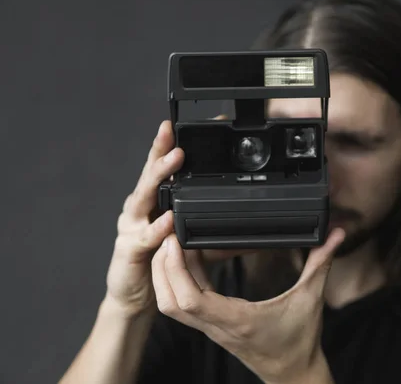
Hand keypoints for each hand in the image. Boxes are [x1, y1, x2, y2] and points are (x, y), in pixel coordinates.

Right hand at [104, 117, 239, 317]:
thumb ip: (217, 232)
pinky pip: (146, 237)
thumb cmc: (161, 262)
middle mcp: (140, 209)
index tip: (182, 126)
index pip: (162, 168)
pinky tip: (170, 218)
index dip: (170, 146)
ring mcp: (132, 227)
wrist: (135, 294)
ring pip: (144, 196)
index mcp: (154, 202)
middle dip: (161, 150)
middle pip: (150, 173)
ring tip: (175, 160)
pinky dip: (158, 227)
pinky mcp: (129, 250)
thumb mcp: (195, 244)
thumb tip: (251, 227)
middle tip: (172, 131)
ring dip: (159, 176)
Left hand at [151, 228, 345, 383]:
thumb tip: (334, 235)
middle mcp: (218, 326)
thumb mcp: (311, 299)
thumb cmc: (300, 342)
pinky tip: (191, 260)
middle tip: (167, 236)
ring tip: (173, 244)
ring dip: (165, 276)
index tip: (175, 242)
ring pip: (172, 306)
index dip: (176, 270)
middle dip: (162, 268)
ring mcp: (212, 328)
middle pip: (170, 302)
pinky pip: (185, 305)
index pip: (191, 300)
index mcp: (237, 319)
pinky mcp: (213, 326)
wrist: (293, 374)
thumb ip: (321, 263)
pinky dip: (180, 282)